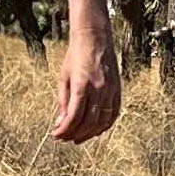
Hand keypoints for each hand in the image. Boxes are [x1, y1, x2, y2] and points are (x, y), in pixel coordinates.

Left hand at [49, 24, 121, 143]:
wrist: (95, 37)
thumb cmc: (75, 55)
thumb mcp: (63, 77)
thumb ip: (63, 101)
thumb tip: (61, 123)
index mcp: (82, 86)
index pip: (73, 117)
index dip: (64, 130)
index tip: (56, 135)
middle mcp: (98, 90)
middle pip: (88, 123)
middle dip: (75, 134)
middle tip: (65, 138)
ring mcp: (110, 90)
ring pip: (102, 121)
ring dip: (89, 133)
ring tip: (78, 137)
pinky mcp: (117, 89)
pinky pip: (114, 114)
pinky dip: (104, 125)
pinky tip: (95, 130)